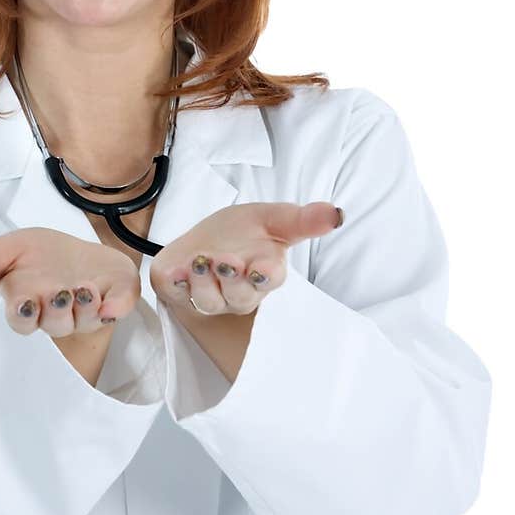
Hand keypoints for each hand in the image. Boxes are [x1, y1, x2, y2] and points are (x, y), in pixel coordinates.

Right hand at [0, 227, 141, 338]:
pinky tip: (113, 303)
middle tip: (59, 292)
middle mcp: (57, 314)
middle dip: (57, 311)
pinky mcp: (115, 301)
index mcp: (28, 304)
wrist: (79, 252)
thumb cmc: (39, 257)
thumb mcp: (7, 250)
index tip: (24, 303)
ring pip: (85, 320)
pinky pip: (118, 309)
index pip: (22, 321)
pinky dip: (118, 306)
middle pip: (55, 324)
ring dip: (85, 307)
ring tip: (84, 287)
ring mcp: (88, 312)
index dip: (23, 316)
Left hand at [149, 202, 343, 316]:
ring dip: (204, 281)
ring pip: (210, 300)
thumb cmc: (241, 233)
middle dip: (232, 279)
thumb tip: (337, 214)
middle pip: (241, 295)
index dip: (266, 276)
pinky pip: (180, 296)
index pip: (271, 280)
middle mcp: (240, 291)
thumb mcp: (271, 218)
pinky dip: (178, 284)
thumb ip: (303, 220)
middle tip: (224, 259)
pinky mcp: (182, 293)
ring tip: (200, 260)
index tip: (261, 268)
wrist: (203, 238)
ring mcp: (211, 296)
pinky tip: (177, 271)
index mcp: (265, 271)